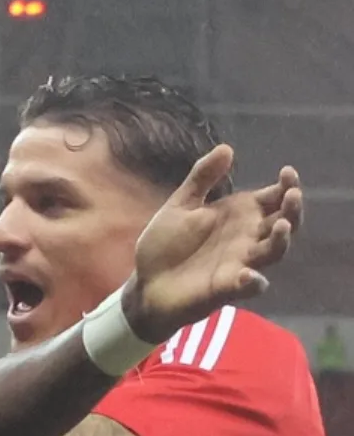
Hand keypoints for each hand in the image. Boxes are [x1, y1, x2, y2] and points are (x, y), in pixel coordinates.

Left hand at [126, 146, 302, 340]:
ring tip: (280, 225)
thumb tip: (227, 148)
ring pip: (273, 252)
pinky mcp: (226, 287)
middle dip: (292, 209)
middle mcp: (246, 239)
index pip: (273, 199)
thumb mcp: (180, 206)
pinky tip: (248, 274)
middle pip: (283, 223)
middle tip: (292, 194)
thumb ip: (201, 179)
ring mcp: (240, 263)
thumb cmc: (166, 245)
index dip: (286, 187)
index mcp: (238, 216)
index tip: (287, 172)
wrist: (144, 282)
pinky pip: (250, 286)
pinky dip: (254, 282)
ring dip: (281, 239)